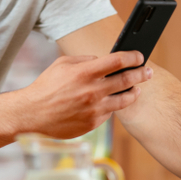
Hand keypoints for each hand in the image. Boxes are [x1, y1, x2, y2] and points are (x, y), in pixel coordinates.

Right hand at [19, 51, 151, 139]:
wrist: (32, 114)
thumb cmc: (46, 86)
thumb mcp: (62, 64)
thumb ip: (85, 60)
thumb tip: (102, 61)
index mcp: (85, 72)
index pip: (118, 61)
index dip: (133, 57)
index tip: (139, 56)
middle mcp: (92, 91)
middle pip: (126, 80)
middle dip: (141, 74)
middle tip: (148, 72)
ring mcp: (94, 109)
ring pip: (124, 100)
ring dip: (134, 92)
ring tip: (137, 89)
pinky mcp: (93, 123)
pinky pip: (109, 113)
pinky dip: (112, 106)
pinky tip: (113, 102)